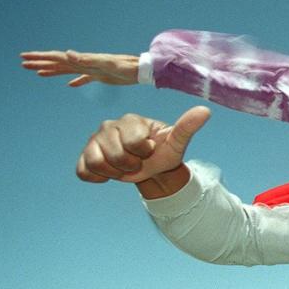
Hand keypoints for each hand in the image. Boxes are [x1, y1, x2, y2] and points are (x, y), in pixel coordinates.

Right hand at [20, 50, 139, 85]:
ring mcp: (91, 69)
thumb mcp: (107, 63)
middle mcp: (85, 62)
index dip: (41, 58)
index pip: (57, 57)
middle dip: (40, 63)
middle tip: (23, 63)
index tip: (25, 57)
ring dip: (52, 70)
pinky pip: (83, 78)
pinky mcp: (100, 76)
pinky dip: (75, 81)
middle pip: (58, 62)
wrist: (142, 70)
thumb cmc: (126, 66)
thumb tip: (68, 53)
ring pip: (67, 69)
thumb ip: (88, 59)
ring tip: (38, 72)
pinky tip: (70, 85)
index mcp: (83, 60)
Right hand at [77, 107, 210, 191]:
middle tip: (137, 161)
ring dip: (114, 172)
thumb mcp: (177, 142)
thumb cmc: (164, 151)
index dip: (144, 153)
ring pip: (96, 162)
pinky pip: (82, 171)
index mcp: (131, 120)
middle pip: (116, 155)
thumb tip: (205, 110)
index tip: (149, 150)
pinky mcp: (85, 155)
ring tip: (124, 166)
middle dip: (130, 165)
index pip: (134, 143)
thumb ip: (187, 127)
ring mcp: (94, 140)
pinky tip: (109, 173)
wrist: (151, 167)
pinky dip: (97, 177)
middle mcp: (109, 126)